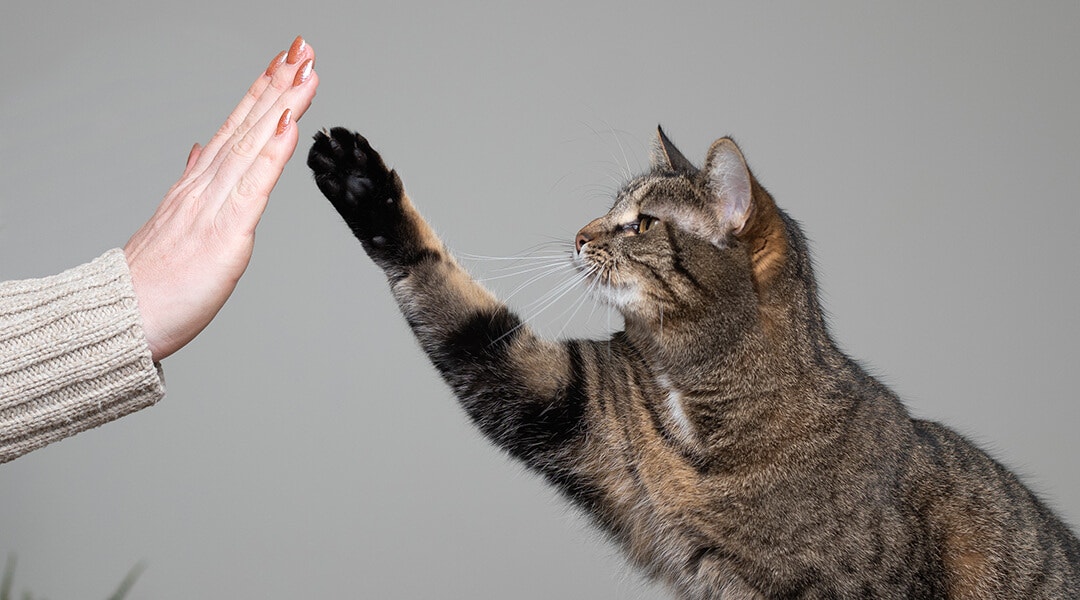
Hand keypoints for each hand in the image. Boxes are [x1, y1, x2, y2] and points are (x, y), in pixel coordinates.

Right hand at [124, 36, 318, 360]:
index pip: (237, 127)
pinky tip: (289, 125)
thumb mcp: (177, 220)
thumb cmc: (156, 280)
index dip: (263, 92)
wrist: (124, 316)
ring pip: (253, 145)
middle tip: (303, 48)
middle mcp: (206, 186)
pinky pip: (253, 186)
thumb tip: (202, 149)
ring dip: (281, 105)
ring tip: (304, 71)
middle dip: (278, 84)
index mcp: (199, 184)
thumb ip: (194, 182)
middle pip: (248, 125)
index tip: (286, 61)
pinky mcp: (225, 232)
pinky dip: (272, 153)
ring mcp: (213, 205)